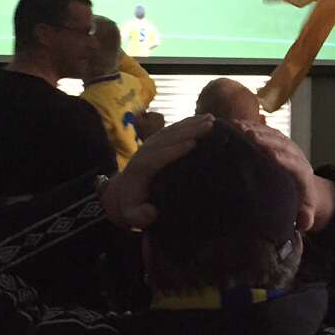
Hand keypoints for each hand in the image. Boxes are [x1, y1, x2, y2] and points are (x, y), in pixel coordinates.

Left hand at [101, 115, 215, 228]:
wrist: (122, 193)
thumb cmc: (132, 205)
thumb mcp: (133, 216)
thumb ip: (140, 216)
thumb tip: (151, 212)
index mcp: (141, 169)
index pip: (158, 156)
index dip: (174, 150)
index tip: (192, 144)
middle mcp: (145, 152)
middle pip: (167, 138)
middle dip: (188, 131)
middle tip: (209, 126)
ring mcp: (151, 144)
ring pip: (172, 130)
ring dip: (191, 123)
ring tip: (211, 119)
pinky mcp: (157, 141)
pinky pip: (173, 129)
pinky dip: (188, 122)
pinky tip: (203, 118)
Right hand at [238, 122, 334, 232]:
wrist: (302, 186)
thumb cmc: (299, 201)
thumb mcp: (304, 211)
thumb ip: (306, 217)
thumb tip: (304, 221)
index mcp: (303, 173)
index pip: (294, 164)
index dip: (284, 159)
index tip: (272, 156)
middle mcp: (295, 155)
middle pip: (282, 144)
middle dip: (266, 140)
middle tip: (249, 135)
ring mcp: (285, 145)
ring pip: (272, 134)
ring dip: (256, 129)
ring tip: (239, 127)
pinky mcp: (276, 140)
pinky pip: (264, 130)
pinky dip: (251, 126)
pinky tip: (236, 125)